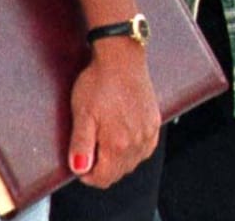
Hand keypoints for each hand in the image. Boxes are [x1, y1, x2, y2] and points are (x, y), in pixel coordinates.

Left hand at [67, 45, 157, 186]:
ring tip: (104, 143)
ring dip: (117, 161)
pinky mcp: (154, 122)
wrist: (122, 57)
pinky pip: (145, 149)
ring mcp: (148, 132)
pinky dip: (133, 151)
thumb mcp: (82, 114)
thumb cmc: (99, 83)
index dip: (88, 176)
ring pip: (132, 162)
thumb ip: (81, 145)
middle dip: (102, 169)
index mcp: (118, 143)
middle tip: (89, 152)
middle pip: (119, 173)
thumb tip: (79, 169)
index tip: (80, 164)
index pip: (104, 178)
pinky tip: (123, 139)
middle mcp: (137, 141)